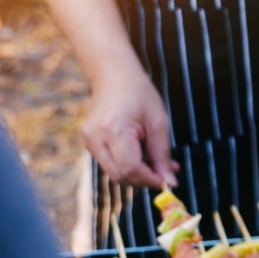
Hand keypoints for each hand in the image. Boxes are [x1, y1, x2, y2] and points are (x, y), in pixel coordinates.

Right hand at [82, 69, 177, 188]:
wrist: (114, 75)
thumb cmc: (139, 94)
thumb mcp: (158, 122)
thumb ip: (162, 154)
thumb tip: (169, 182)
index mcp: (113, 129)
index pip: (130, 168)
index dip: (150, 179)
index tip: (169, 180)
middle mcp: (95, 137)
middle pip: (120, 175)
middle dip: (144, 179)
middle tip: (166, 172)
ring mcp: (89, 141)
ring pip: (115, 172)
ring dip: (138, 174)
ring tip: (159, 162)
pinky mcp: (89, 142)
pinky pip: (110, 163)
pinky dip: (128, 165)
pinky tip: (144, 155)